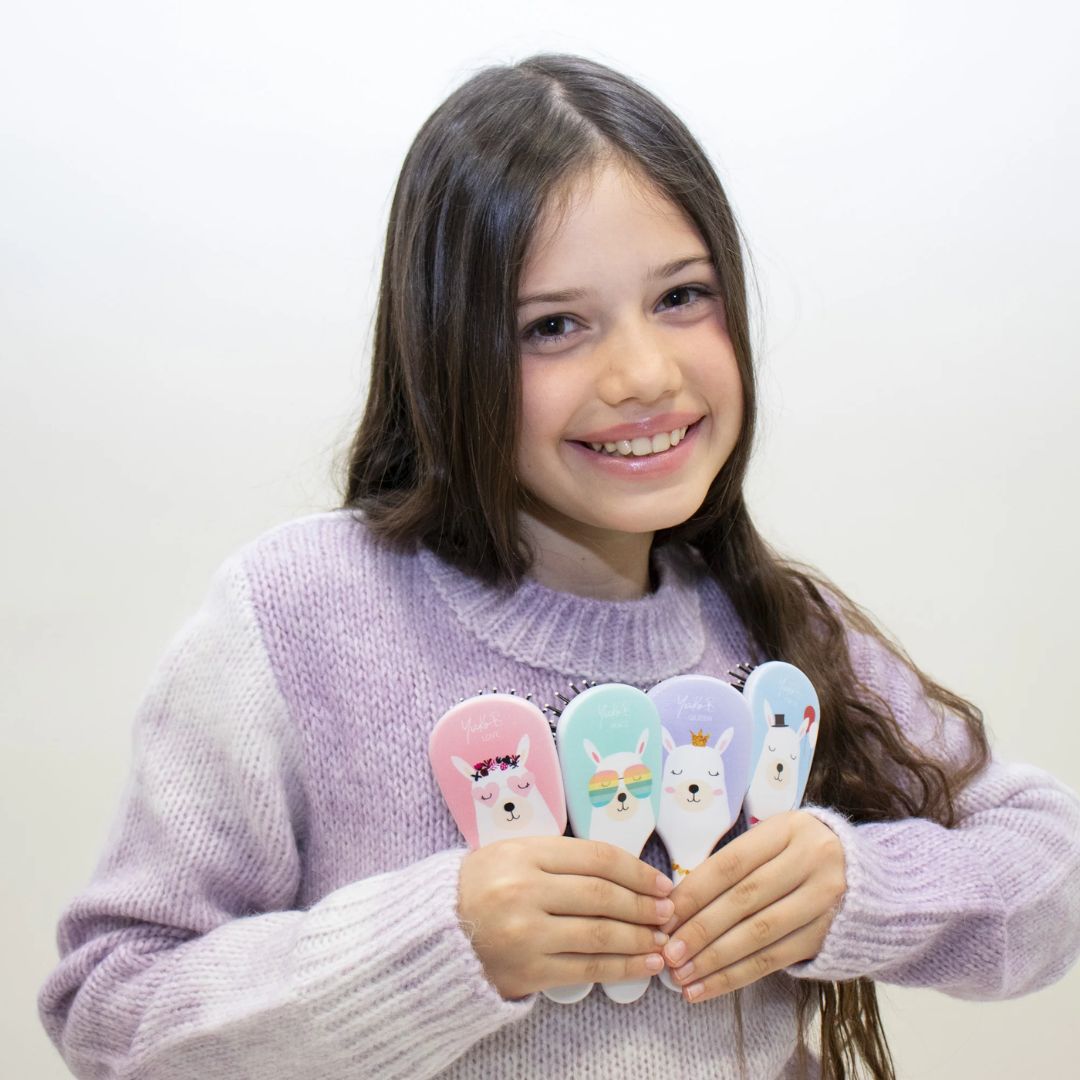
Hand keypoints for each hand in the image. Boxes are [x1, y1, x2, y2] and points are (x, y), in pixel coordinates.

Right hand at [457, 836, 674, 999]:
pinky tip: (643, 964)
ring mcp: (526, 933)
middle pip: (602, 896)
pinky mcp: (528, 971)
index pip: (596, 858)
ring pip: (599, 934)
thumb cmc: (482, 886)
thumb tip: (623, 872)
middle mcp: (524, 891)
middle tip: (667, 911)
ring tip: (661, 938)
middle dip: (643, 905)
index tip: (661, 882)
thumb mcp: (513, 853)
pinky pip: (586, 969)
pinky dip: (621, 967)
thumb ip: (560, 856)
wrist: (437, 933)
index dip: (636, 871)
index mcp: (524, 854)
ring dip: (639, 938)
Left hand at [660, 810, 845, 1002]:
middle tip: (668, 952)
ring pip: (759, 934)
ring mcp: (823, 900)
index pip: (730, 863)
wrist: (870, 877)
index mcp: (788, 829)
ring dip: (715, 959)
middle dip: (700, 930)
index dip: (694, 891)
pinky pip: (775, 959)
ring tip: (682, 976)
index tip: (664, 915)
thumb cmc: (800, 854)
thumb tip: (677, 903)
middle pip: (743, 900)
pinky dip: (737, 975)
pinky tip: (708, 987)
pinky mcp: (827, 934)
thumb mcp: (774, 840)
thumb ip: (735, 863)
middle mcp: (810, 861)